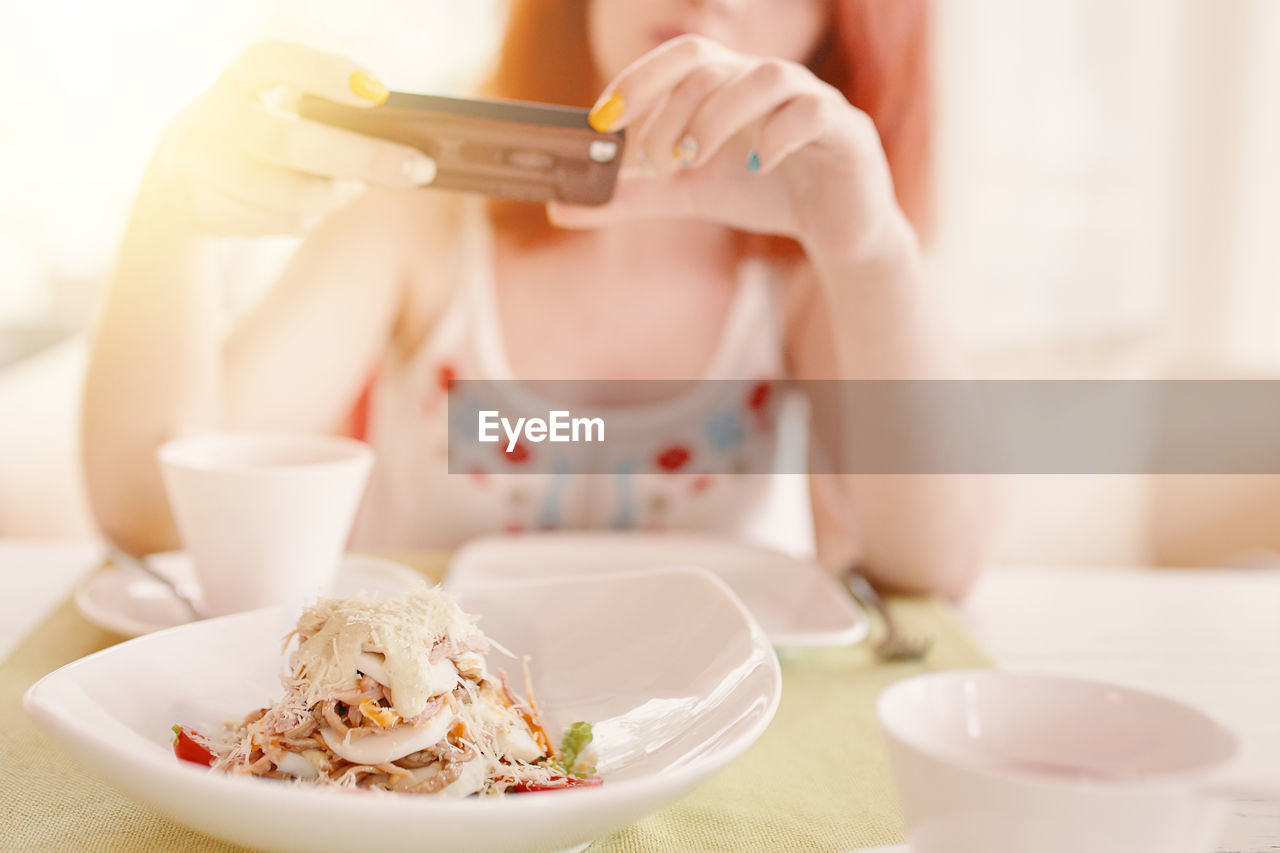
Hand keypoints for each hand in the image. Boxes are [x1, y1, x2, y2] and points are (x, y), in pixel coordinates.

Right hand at [149, 41, 437, 235]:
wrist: (182, 175)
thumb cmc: (260, 134)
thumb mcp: (277, 109)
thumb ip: (324, 118)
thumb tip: (399, 149)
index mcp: (237, 80)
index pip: (271, 62)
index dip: (322, 72)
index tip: (379, 91)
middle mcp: (212, 119)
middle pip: (291, 142)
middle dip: (363, 157)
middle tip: (420, 169)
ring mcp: (203, 168)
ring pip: (287, 193)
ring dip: (336, 195)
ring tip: (359, 187)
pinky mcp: (205, 209)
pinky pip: (278, 221)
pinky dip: (309, 216)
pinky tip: (318, 206)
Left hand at [548, 35, 903, 257]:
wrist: (835, 228)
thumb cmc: (763, 193)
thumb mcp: (687, 194)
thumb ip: (630, 197)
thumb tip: (562, 208)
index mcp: (730, 84)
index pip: (682, 57)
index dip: (639, 79)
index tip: (603, 120)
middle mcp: (768, 80)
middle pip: (713, 66)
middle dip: (672, 112)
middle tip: (654, 161)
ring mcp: (811, 100)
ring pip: (766, 77)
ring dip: (719, 117)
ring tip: (694, 162)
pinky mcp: (847, 132)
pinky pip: (813, 113)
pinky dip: (780, 135)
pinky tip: (758, 169)